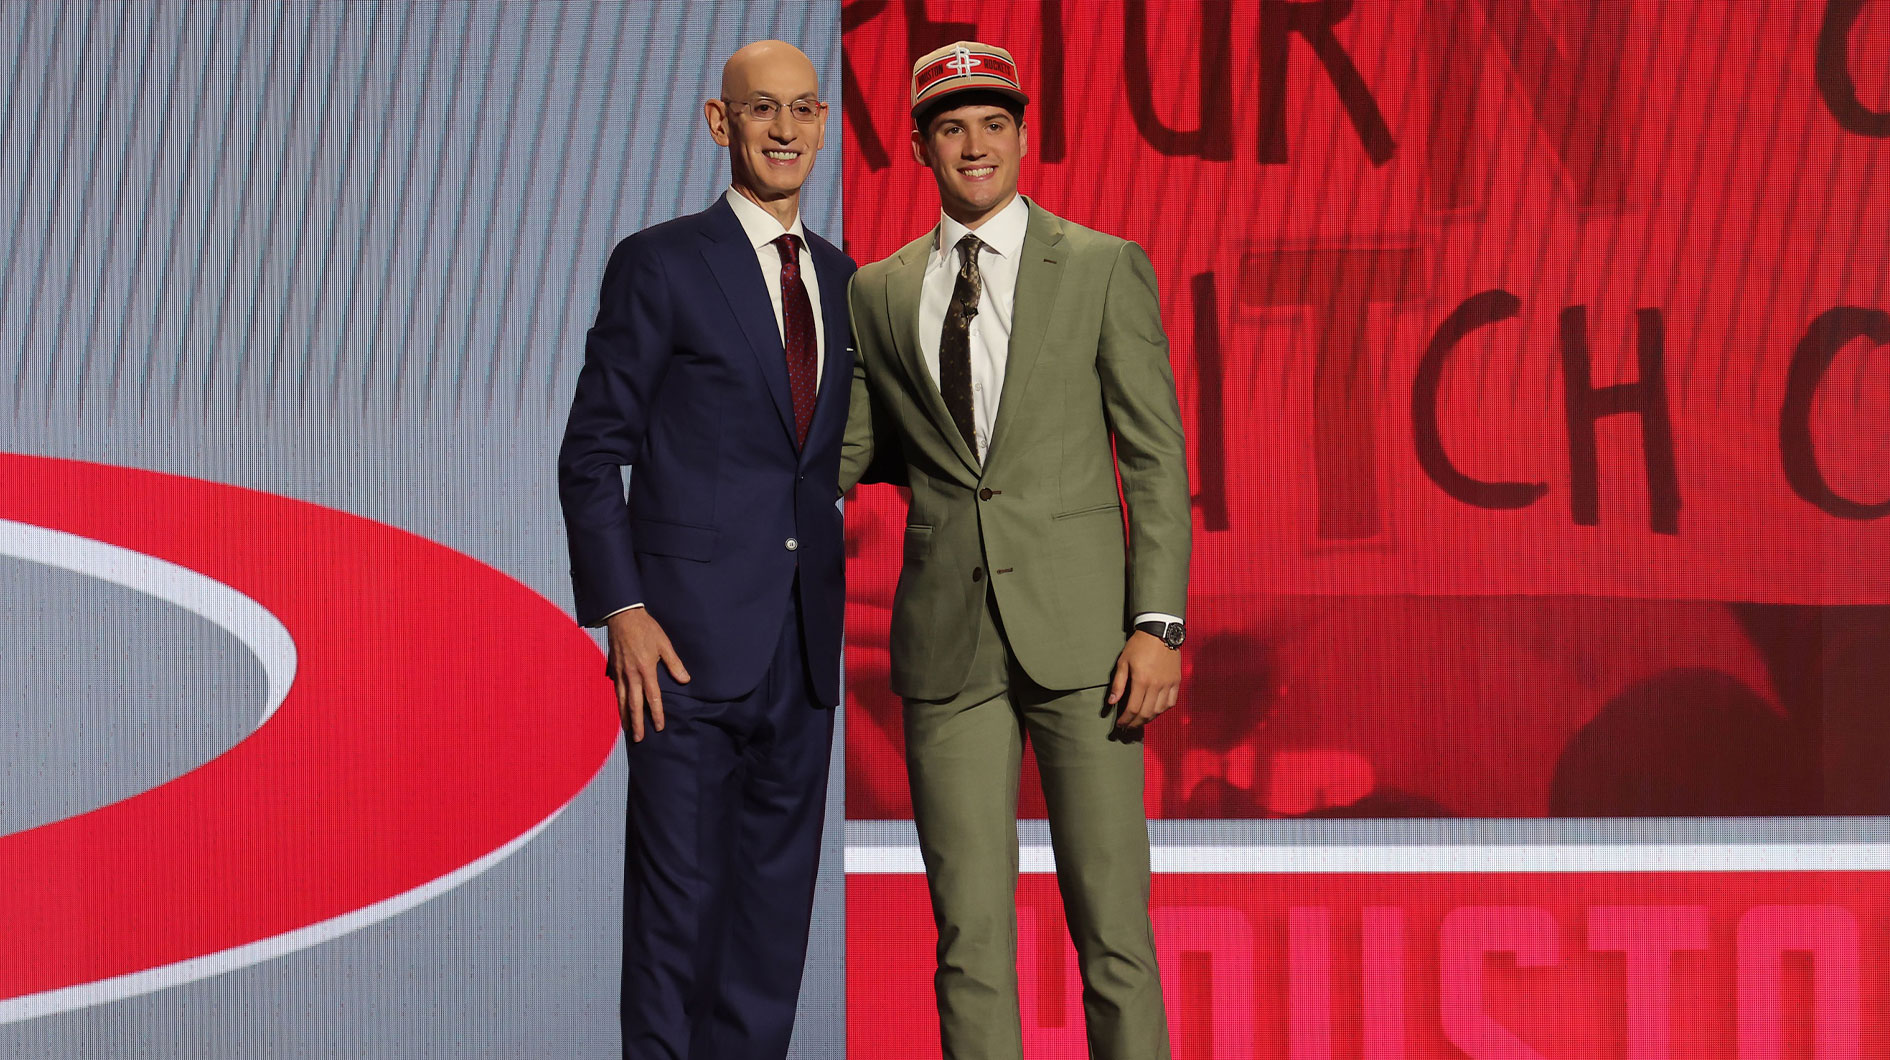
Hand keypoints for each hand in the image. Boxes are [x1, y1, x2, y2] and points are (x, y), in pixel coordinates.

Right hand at [605, 608, 691, 741]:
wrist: (622, 616)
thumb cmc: (646, 629)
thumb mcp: (664, 644)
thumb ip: (674, 663)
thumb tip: (685, 680)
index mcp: (646, 669)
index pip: (652, 697)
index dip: (656, 713)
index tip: (658, 727)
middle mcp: (631, 675)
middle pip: (634, 704)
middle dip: (637, 722)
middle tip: (638, 738)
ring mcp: (620, 673)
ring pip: (621, 699)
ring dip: (625, 716)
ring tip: (627, 729)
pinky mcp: (614, 668)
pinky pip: (616, 690)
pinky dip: (617, 702)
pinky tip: (620, 709)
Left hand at [1107, 631, 1180, 729]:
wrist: (1160, 632)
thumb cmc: (1138, 646)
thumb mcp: (1123, 662)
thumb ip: (1118, 684)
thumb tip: (1111, 702)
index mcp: (1141, 680)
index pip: (1132, 708)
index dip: (1125, 720)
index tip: (1120, 724)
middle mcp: (1156, 685)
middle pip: (1146, 713)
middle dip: (1135, 723)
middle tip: (1128, 727)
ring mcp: (1168, 684)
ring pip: (1159, 711)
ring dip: (1148, 719)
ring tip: (1140, 720)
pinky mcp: (1176, 681)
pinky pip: (1171, 702)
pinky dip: (1163, 710)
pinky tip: (1155, 711)